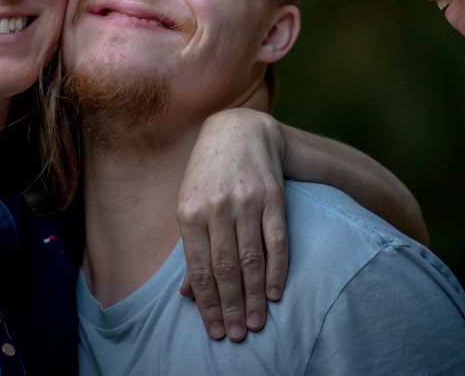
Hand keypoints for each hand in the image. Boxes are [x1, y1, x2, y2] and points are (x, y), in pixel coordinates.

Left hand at [177, 108, 287, 342]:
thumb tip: (187, 294)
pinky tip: (276, 293)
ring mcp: (246, 202)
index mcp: (189, 212)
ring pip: (251, 259)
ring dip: (255, 296)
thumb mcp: (188, 205)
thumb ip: (190, 248)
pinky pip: (276, 240)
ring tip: (257, 323)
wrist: (238, 130)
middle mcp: (217, 207)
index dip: (208, 303)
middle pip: (226, 268)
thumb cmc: (207, 174)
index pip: (200, 268)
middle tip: (238, 334)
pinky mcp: (272, 197)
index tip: (216, 330)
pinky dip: (277, 269)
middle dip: (232, 306)